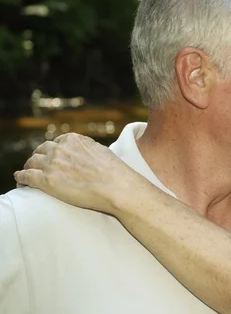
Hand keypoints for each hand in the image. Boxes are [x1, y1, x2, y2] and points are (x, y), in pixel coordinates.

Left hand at [14, 133, 140, 213]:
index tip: (51, 156)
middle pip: (41, 150)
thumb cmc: (114, 172)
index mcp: (74, 140)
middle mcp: (60, 149)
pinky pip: (26, 176)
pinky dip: (21, 178)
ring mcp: (51, 164)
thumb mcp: (101, 151)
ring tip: (26, 173)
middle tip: (38, 164)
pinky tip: (20, 180)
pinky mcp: (45, 180)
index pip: (56, 142)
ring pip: (31, 162)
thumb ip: (87, 149)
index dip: (52, 150)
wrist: (116, 186)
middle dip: (38, 156)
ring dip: (28, 166)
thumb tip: (85, 153)